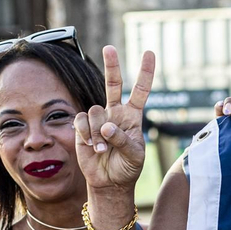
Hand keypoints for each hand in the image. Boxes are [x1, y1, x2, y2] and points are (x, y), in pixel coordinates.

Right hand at [75, 46, 155, 191]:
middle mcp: (116, 113)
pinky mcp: (83, 127)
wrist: (109, 181)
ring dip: (98, 131)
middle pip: (112, 84)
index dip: (145, 73)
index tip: (149, 53)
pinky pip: (81, 120)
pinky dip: (86, 134)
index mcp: (133, 116)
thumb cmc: (127, 168)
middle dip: (112, 66)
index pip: (140, 91)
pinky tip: (92, 146)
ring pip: (95, 111)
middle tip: (109, 48)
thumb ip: (123, 140)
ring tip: (102, 149)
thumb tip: (108, 125)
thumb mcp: (134, 156)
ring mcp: (99, 118)